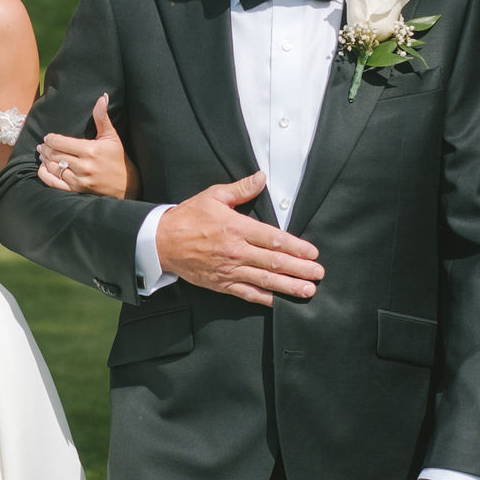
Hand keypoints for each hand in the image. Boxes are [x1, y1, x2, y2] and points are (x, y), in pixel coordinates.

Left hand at [37, 96, 137, 198]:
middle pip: (54, 154)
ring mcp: (79, 180)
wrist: (127, 185)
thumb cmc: (118, 158)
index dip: (50, 139)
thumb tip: (102, 97)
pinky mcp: (77, 190)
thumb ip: (102, 117)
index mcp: (90, 150)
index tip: (48, 137)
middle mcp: (83, 165)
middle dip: (45, 148)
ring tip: (42, 155)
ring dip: (44, 160)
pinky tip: (44, 169)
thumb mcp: (112, 136)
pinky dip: (45, 175)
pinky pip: (55, 184)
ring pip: (53, 168)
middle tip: (42, 145)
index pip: (60, 142)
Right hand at [154, 172, 322, 305]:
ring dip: (288, 287)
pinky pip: (247, 294)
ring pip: (264, 281)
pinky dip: (265, 299)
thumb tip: (261, 177)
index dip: (296, 247)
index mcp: (237, 228)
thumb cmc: (188, 217)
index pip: (273, 240)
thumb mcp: (213, 196)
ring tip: (308, 291)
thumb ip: (241, 189)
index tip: (313, 253)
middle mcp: (236, 251)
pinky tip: (280, 302)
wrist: (161, 242)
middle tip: (318, 274)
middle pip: (274, 262)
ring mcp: (229, 270)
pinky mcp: (221, 284)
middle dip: (300, 269)